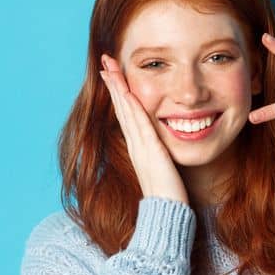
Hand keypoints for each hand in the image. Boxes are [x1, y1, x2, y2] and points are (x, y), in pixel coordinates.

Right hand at [99, 54, 188, 203]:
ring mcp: (141, 147)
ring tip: (110, 68)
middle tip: (106, 61)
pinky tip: (129, 92)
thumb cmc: (169, 194)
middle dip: (114, 83)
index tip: (113, 74)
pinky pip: (140, 124)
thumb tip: (161, 150)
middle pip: (122, 107)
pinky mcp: (151, 152)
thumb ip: (160, 155)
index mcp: (139, 146)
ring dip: (119, 88)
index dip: (120, 92)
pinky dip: (133, 107)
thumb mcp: (163, 168)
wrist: (166, 212)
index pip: (127, 113)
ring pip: (127, 111)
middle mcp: (136, 143)